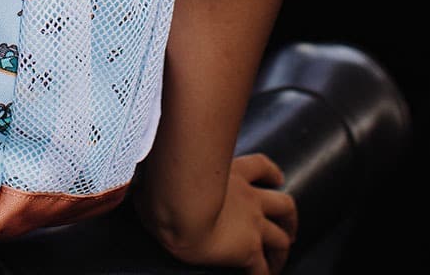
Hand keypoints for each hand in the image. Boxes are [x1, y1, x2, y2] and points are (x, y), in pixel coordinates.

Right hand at [141, 153, 297, 274]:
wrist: (178, 205)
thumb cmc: (166, 181)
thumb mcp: (169, 165)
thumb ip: (164, 165)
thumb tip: (140, 165)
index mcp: (232, 172)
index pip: (261, 167)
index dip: (272, 175)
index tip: (275, 179)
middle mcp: (248, 196)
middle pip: (283, 204)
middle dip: (289, 217)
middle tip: (289, 226)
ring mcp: (252, 224)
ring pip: (281, 237)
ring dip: (284, 248)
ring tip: (281, 257)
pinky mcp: (248, 250)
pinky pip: (262, 269)